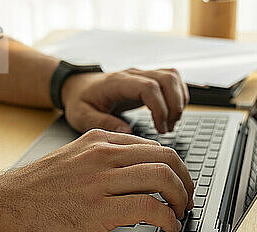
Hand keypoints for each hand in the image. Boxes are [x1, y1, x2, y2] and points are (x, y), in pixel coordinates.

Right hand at [0, 129, 193, 231]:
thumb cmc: (31, 191)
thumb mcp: (69, 161)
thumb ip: (100, 164)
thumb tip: (131, 180)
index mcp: (97, 142)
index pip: (153, 147)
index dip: (173, 168)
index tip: (177, 184)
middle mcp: (103, 155)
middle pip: (166, 159)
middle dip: (185, 181)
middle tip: (187, 200)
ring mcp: (101, 181)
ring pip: (162, 179)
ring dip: (181, 199)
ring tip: (180, 214)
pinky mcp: (98, 209)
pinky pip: (149, 208)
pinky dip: (167, 219)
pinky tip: (167, 228)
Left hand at [61, 68, 189, 133]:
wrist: (77, 87)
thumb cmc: (80, 101)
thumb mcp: (82, 117)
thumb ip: (102, 123)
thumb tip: (127, 131)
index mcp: (117, 83)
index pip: (149, 87)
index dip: (160, 108)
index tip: (160, 129)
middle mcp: (133, 75)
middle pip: (167, 79)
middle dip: (175, 106)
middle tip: (167, 129)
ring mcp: (142, 75)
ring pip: (173, 77)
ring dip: (179, 101)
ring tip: (170, 123)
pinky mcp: (147, 81)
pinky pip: (172, 80)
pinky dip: (178, 97)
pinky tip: (171, 115)